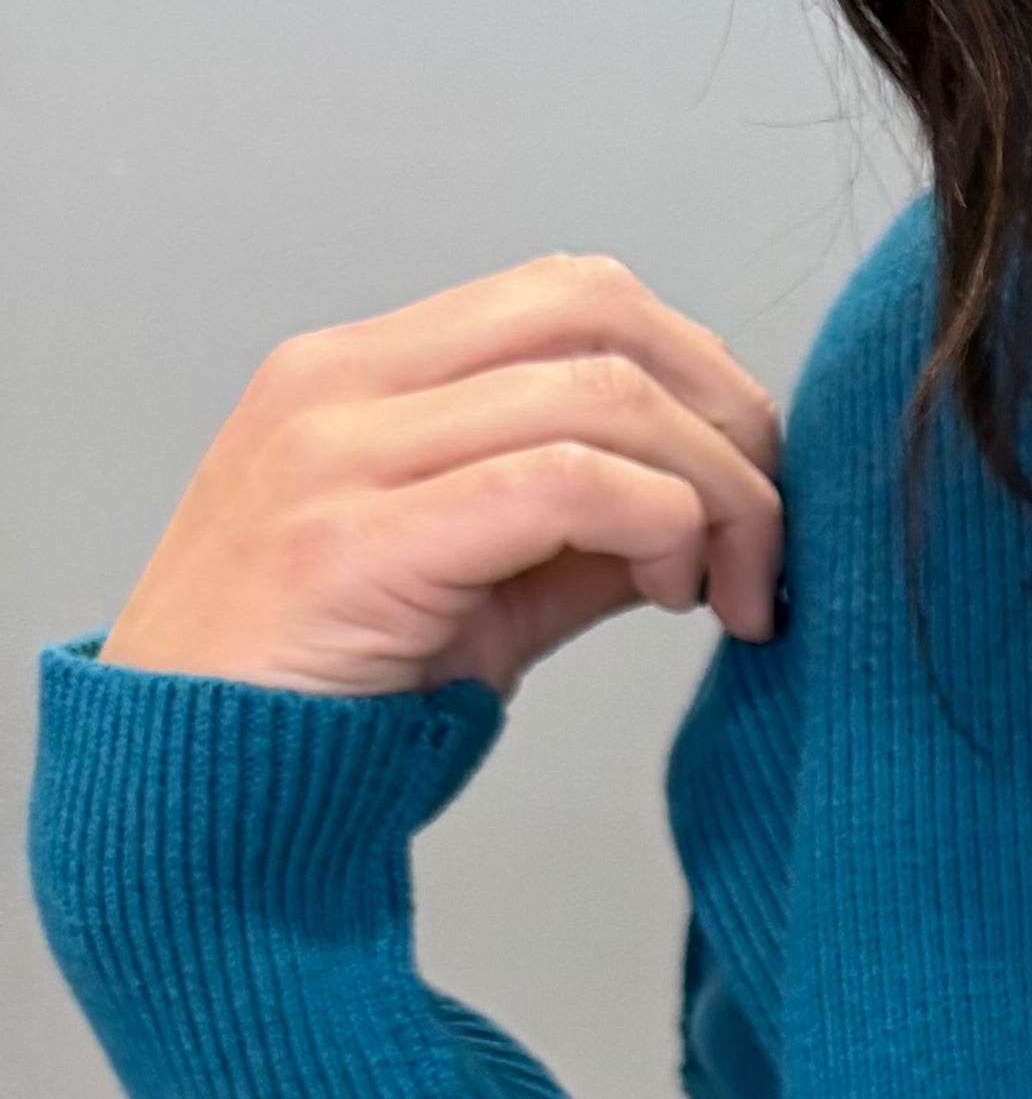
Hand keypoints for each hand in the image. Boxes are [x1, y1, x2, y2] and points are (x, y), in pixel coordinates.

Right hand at [99, 254, 783, 702]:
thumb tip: (711, 508)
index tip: (748, 487)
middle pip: (598, 307)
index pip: (572, 293)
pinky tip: (673, 595)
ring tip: (724, 588)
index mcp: (360, 374)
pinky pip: (558, 483)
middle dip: (726, 415)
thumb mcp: (478, 593)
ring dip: (713, 491)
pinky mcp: (352, 543)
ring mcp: (335, 455)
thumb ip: (582, 532)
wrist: (199, 805)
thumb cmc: (325, 701)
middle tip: (765, 532)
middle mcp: (337, 386)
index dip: (697, 375)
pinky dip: (659, 528)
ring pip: (599, 392)